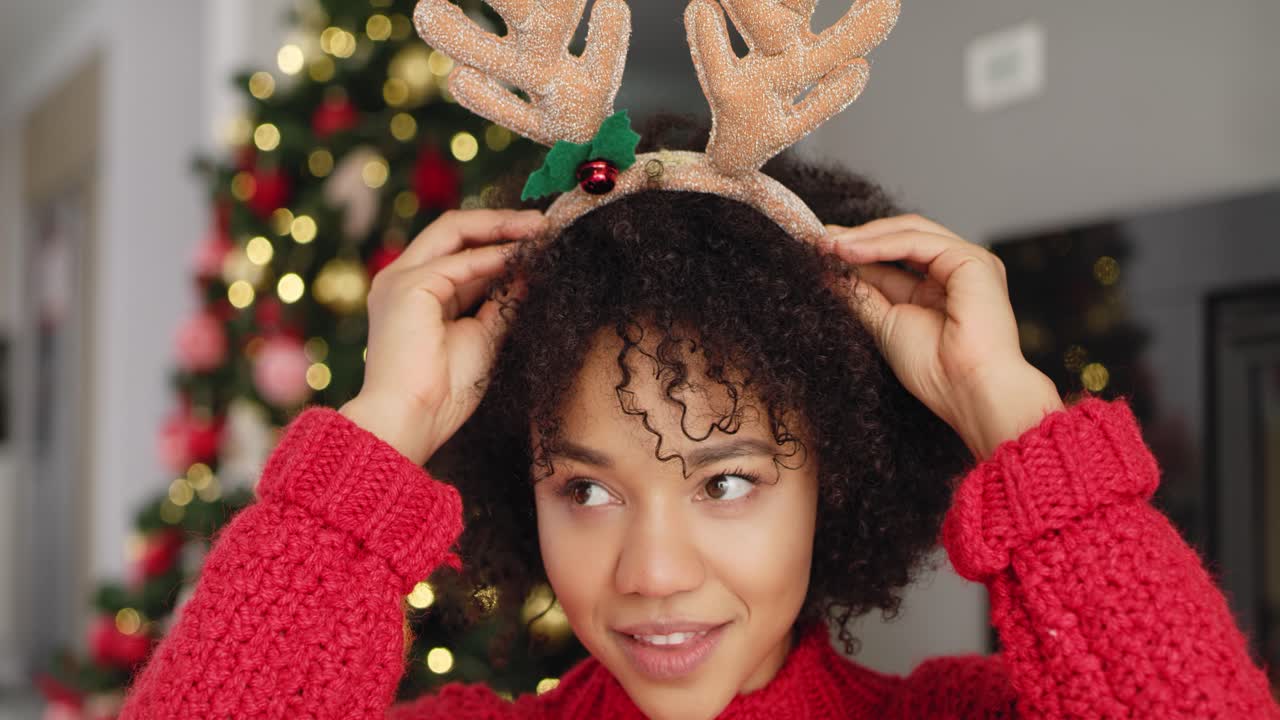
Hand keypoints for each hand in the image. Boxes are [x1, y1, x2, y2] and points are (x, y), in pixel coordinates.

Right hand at [340, 209, 546, 464]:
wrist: (412, 421)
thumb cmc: (443, 393)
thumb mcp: (484, 336)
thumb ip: (503, 301)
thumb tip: (530, 272)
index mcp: (416, 292)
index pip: (459, 250)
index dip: (498, 239)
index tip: (538, 238)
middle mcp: (402, 278)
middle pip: (454, 230)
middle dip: (501, 223)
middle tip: (544, 224)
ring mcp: (400, 279)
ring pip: (454, 232)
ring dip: (501, 228)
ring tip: (539, 229)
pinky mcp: (407, 286)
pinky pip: (459, 261)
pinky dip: (494, 256)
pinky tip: (523, 255)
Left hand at [823, 214, 1063, 459]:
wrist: (967, 390)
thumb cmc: (935, 371)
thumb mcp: (885, 324)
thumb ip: (862, 295)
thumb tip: (830, 272)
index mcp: (939, 287)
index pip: (894, 257)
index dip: (857, 250)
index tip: (821, 249)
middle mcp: (955, 270)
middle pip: (902, 237)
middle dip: (859, 236)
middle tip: (820, 239)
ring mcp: (967, 262)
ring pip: (909, 233)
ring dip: (864, 237)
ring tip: (828, 245)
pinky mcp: (973, 260)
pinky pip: (918, 241)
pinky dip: (880, 244)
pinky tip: (850, 251)